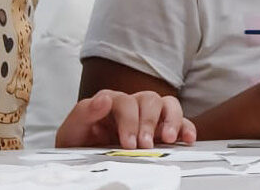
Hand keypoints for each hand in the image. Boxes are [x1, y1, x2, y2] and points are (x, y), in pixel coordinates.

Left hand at [55, 90, 196, 148]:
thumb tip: (103, 99)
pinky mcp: (162, 130)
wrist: (83, 160)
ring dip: (171, 120)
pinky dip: (187, 127)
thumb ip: (84, 113)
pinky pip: (181, 121)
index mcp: (112, 102)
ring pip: (168, 104)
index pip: (126, 101)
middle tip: (145, 145)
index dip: (129, 121)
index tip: (128, 143)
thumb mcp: (72, 130)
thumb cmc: (79, 144)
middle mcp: (133, 105)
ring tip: (168, 139)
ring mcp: (149, 117)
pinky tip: (187, 139)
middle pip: (150, 99)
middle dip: (149, 122)